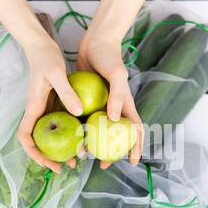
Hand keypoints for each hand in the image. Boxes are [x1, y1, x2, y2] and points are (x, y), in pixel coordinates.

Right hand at [17, 37, 83, 172]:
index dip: (33, 152)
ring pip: (50, 135)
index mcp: (34, 107)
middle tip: (68, 166)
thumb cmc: (46, 57)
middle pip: (39, 142)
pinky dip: (70, 133)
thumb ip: (67, 92)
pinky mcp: (55, 104)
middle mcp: (38, 112)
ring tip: (79, 157)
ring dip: (62, 148)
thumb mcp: (57, 73)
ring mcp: (46, 109)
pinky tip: (85, 136)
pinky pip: (61, 124)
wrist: (42, 45)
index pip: (26, 137)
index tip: (48, 162)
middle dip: (50, 157)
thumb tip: (78, 112)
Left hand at [77, 35, 143, 168]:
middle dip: (113, 152)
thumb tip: (115, 119)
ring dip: (94, 144)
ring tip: (84, 156)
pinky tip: (71, 138)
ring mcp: (101, 106)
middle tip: (104, 165)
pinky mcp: (88, 101)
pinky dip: (81, 130)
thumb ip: (118, 96)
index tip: (132, 162)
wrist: (94, 42)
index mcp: (126, 105)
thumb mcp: (117, 75)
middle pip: (116, 136)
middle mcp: (115, 109)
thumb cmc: (109, 57)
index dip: (136, 147)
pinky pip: (85, 120)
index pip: (135, 131)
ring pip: (99, 131)